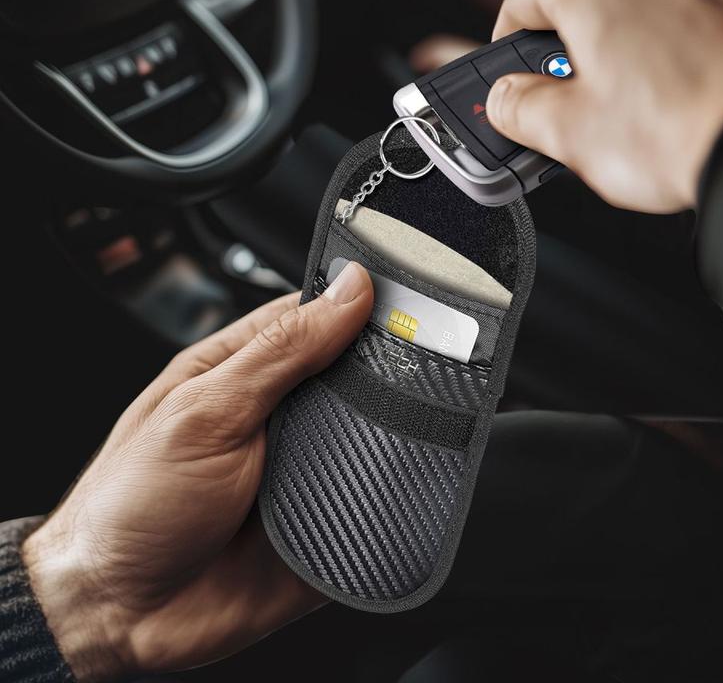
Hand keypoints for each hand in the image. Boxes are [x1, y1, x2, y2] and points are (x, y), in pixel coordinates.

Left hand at [23, 263, 372, 681]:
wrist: (119, 619)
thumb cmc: (130, 506)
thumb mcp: (205, 411)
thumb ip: (281, 352)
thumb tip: (347, 294)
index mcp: (241, 371)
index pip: (314, 318)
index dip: (357, 308)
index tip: (400, 306)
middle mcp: (275, 416)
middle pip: (350, 377)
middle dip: (381, 376)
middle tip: (413, 374)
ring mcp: (300, 468)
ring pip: (370, 435)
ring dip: (387, 435)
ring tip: (406, 433)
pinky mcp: (321, 519)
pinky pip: (372, 498)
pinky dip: (389, 492)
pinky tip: (400, 484)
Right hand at [486, 0, 722, 211]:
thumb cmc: (679, 131)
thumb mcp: (565, 133)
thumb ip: (516, 108)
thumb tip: (505, 99)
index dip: (505, 39)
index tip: (509, 71)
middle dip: (561, 51)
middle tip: (559, 102)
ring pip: (632, 7)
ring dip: (613, 50)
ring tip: (617, 109)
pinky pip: (679, 17)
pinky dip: (661, 49)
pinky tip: (662, 98)